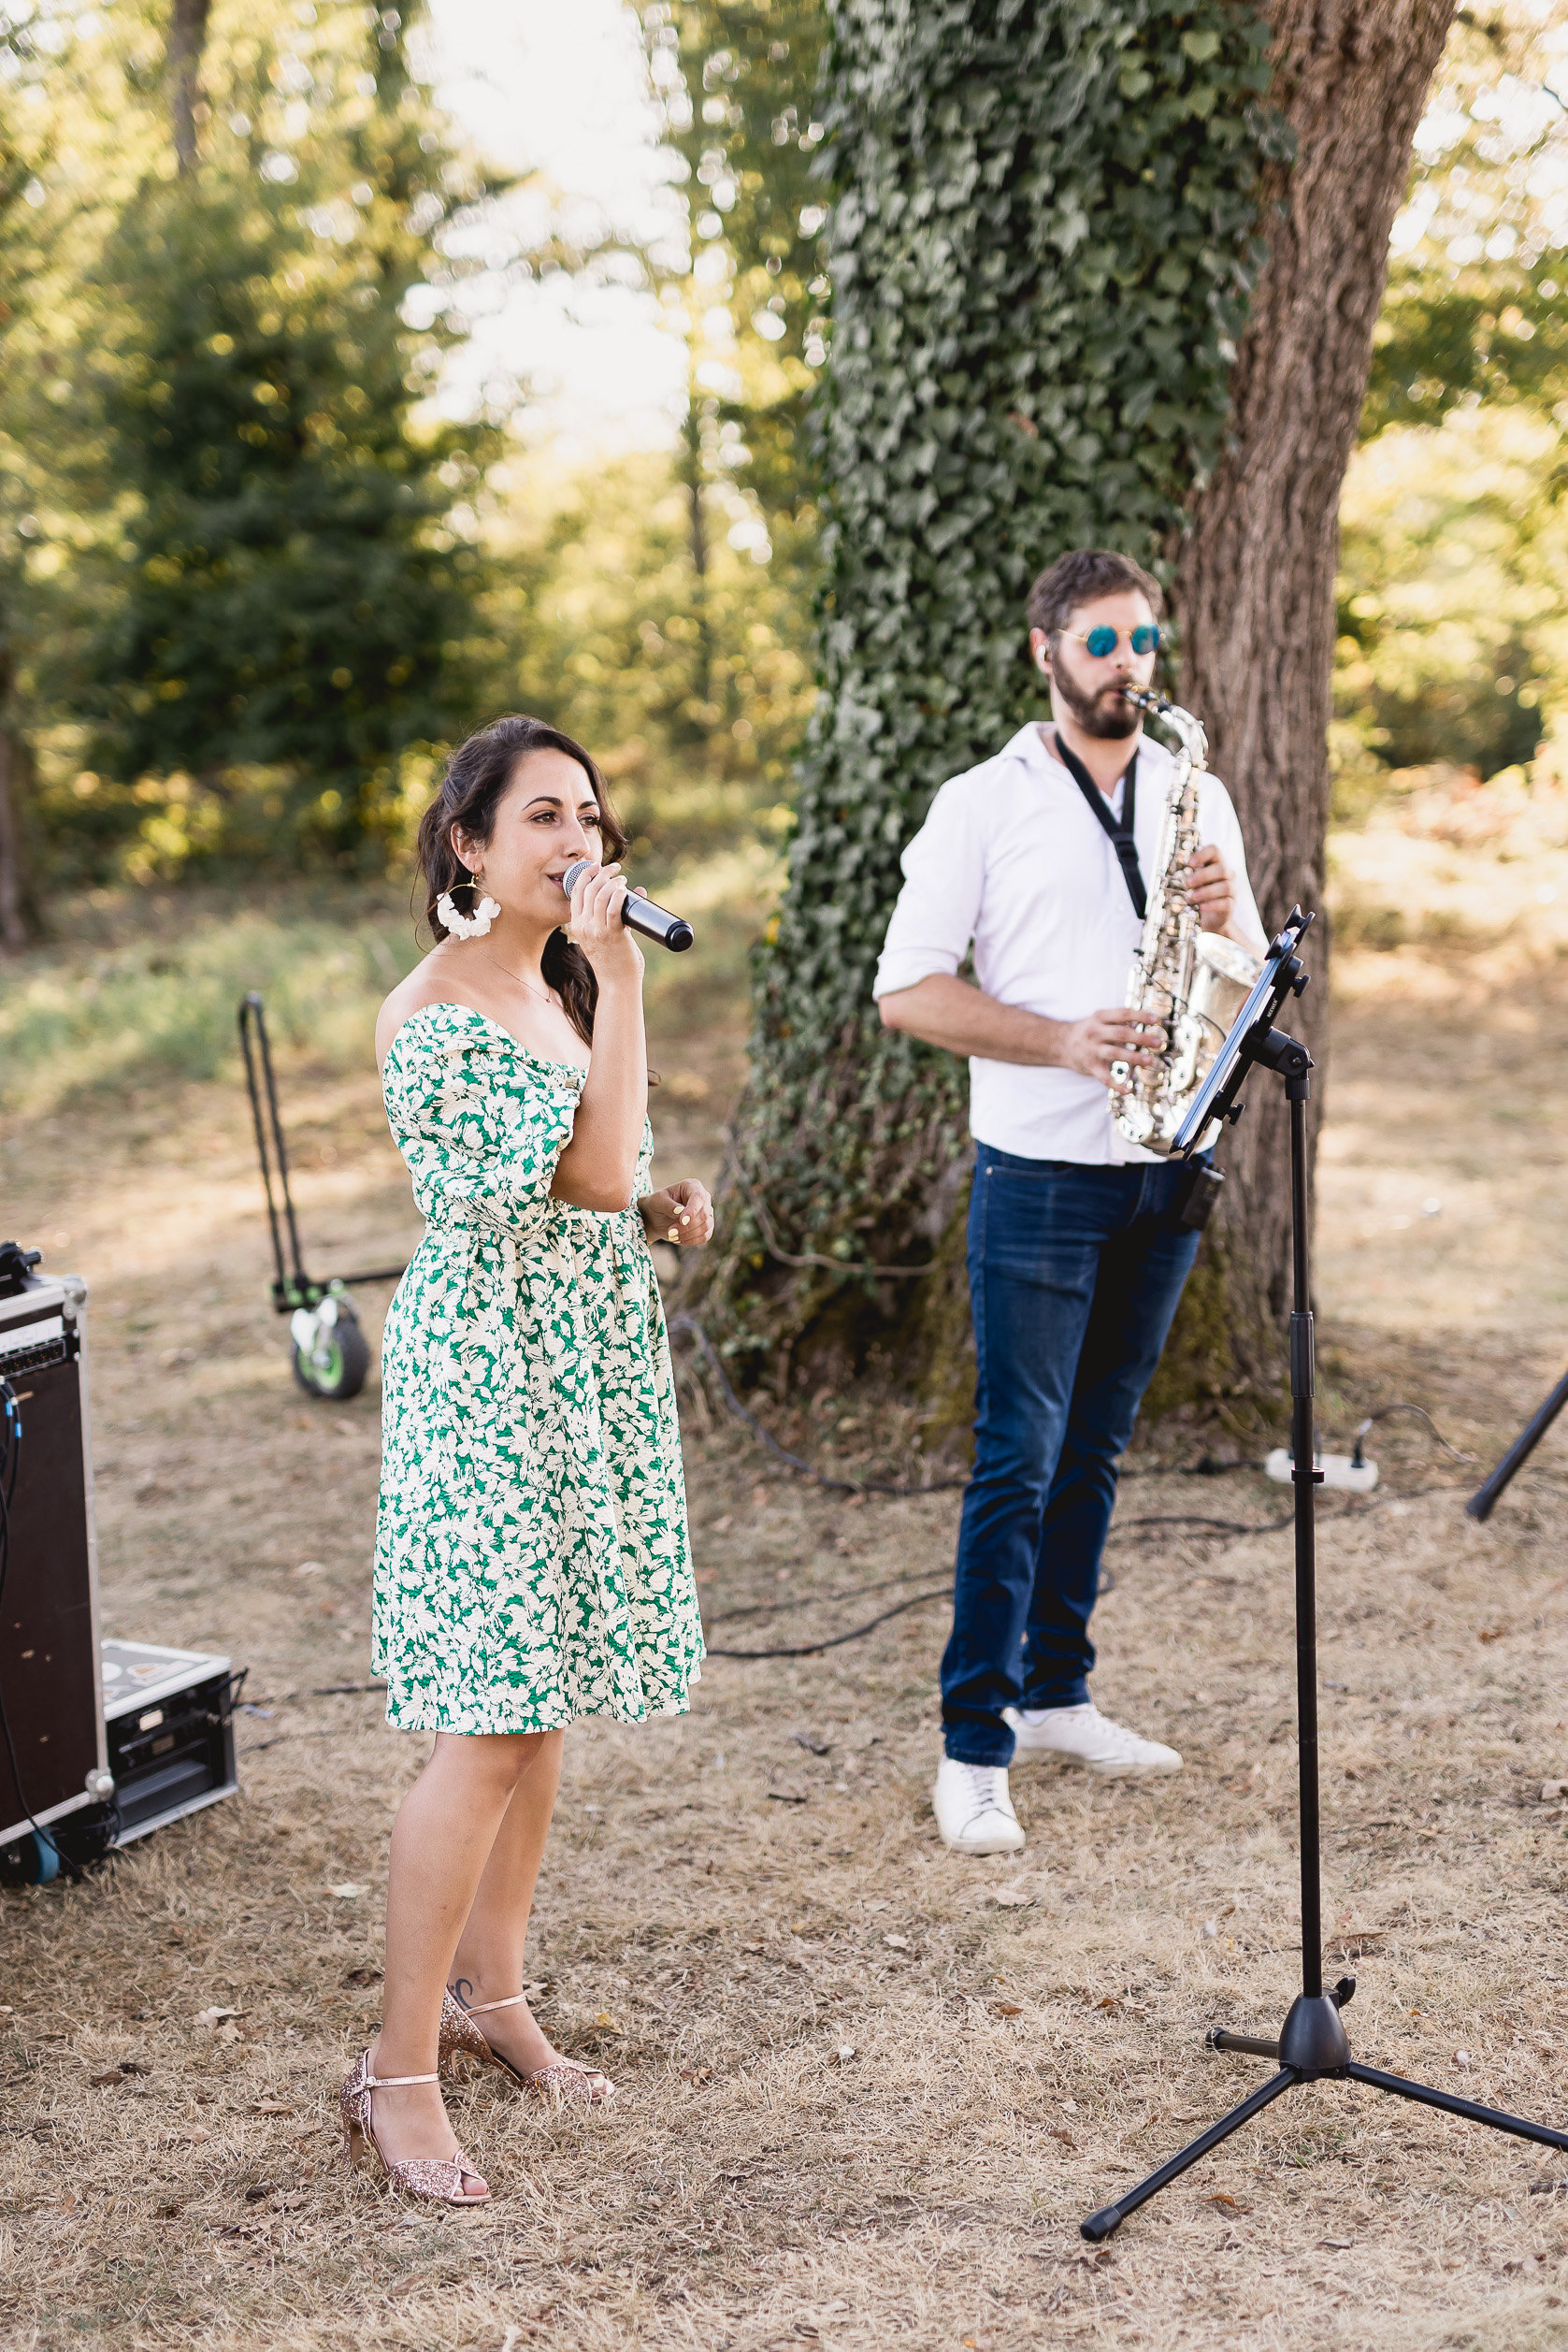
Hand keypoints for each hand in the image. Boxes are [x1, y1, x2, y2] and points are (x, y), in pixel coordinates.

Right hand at [566, 860, 643, 983]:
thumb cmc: (614, 961)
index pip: (577, 892)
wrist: (617, 984)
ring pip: (601, 896)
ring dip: (613, 883)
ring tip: (623, 880)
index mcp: (577, 925)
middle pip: (589, 889)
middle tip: (616, 869)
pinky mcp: (612, 935)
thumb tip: (638, 892)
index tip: (597, 866)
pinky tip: (625, 890)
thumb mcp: (606, 936)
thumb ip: (618, 913)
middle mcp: (584, 926)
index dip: (586, 874)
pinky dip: (619, 895)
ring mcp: (597, 931)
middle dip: (603, 874)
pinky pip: (614, 908)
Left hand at [639, 1179, 713, 1246]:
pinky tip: (678, 1240)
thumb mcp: (657, 1201)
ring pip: (706, 1226)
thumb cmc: (657, 1204)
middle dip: (687, 1226)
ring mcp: (707, 1212)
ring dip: (688, 1235)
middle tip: (670, 1232)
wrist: (657, 1217)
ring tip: (672, 1236)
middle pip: (704, 1214)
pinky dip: (691, 1241)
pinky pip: (705, 1236)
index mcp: (692, 1186)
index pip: (699, 1198)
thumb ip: (668, 1205)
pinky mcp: (707, 1226)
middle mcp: (704, 1198)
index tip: (682, 1221)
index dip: (692, 1211)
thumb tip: (680, 1211)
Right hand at [1060, 1007, 1159, 1088]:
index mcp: (1099, 1017)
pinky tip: (1128, 1090)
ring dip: (1133, 1057)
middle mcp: (1094, 1032)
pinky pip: (1104, 1077)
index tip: (1156, 1020)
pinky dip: (1116, 1085)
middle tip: (1158, 1042)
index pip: (1122, 1014)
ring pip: (1114, 1053)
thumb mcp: (1100, 1019)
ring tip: (1149, 1060)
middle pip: (1120, 1034)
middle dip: (1141, 1038)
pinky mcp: (1090, 1066)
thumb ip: (1118, 1020)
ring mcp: (1092, 1050)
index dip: (1140, 1016)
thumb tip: (1143, 1021)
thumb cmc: (1088, 1031)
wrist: (1061, 1044)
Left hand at [1184, 844, 1234, 932]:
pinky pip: (1226, 903)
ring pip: (1225, 886)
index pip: (1214, 851)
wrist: (1208, 917)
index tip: (1189, 863)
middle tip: (1188, 883)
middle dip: (1203, 875)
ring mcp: (1231, 889)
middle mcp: (1226, 875)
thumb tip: (1172, 874)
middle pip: (1221, 869)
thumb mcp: (1191, 883)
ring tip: (1192, 897)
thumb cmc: (1198, 895)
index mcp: (1215, 864)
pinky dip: (1212, 904)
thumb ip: (1186, 876)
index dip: (1202, 854)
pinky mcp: (1230, 905)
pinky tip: (1201, 907)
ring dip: (1207, 892)